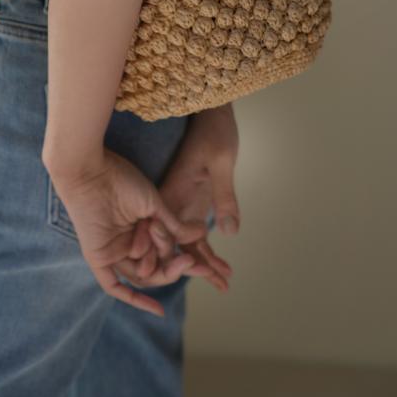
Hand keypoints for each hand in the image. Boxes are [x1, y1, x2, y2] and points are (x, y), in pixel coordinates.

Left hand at [47, 148, 208, 317]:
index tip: (205, 267)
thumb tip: (200, 236)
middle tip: (190, 262)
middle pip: (155, 269)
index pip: (164, 256)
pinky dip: (134, 299)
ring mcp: (112, 252)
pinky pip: (113, 286)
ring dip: (156, 261)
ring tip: (158, 235)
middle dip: (174, 268)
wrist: (93, 170)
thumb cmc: (121, 180)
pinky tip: (157, 310)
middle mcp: (126, 243)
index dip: (183, 264)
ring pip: (142, 273)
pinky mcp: (98, 258)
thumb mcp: (154, 205)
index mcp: (140, 229)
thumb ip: (173, 226)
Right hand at [117, 104, 240, 292]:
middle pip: (175, 243)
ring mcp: (181, 204)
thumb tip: (229, 233)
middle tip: (220, 283)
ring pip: (186, 243)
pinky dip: (208, 252)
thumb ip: (224, 197)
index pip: (167, 233)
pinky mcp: (192, 204)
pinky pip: (195, 235)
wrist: (212, 113)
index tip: (194, 273)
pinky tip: (225, 269)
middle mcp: (171, 202)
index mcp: (173, 192)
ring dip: (204, 263)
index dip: (174, 256)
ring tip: (226, 283)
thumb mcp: (222, 162)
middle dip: (193, 267)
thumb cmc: (215, 132)